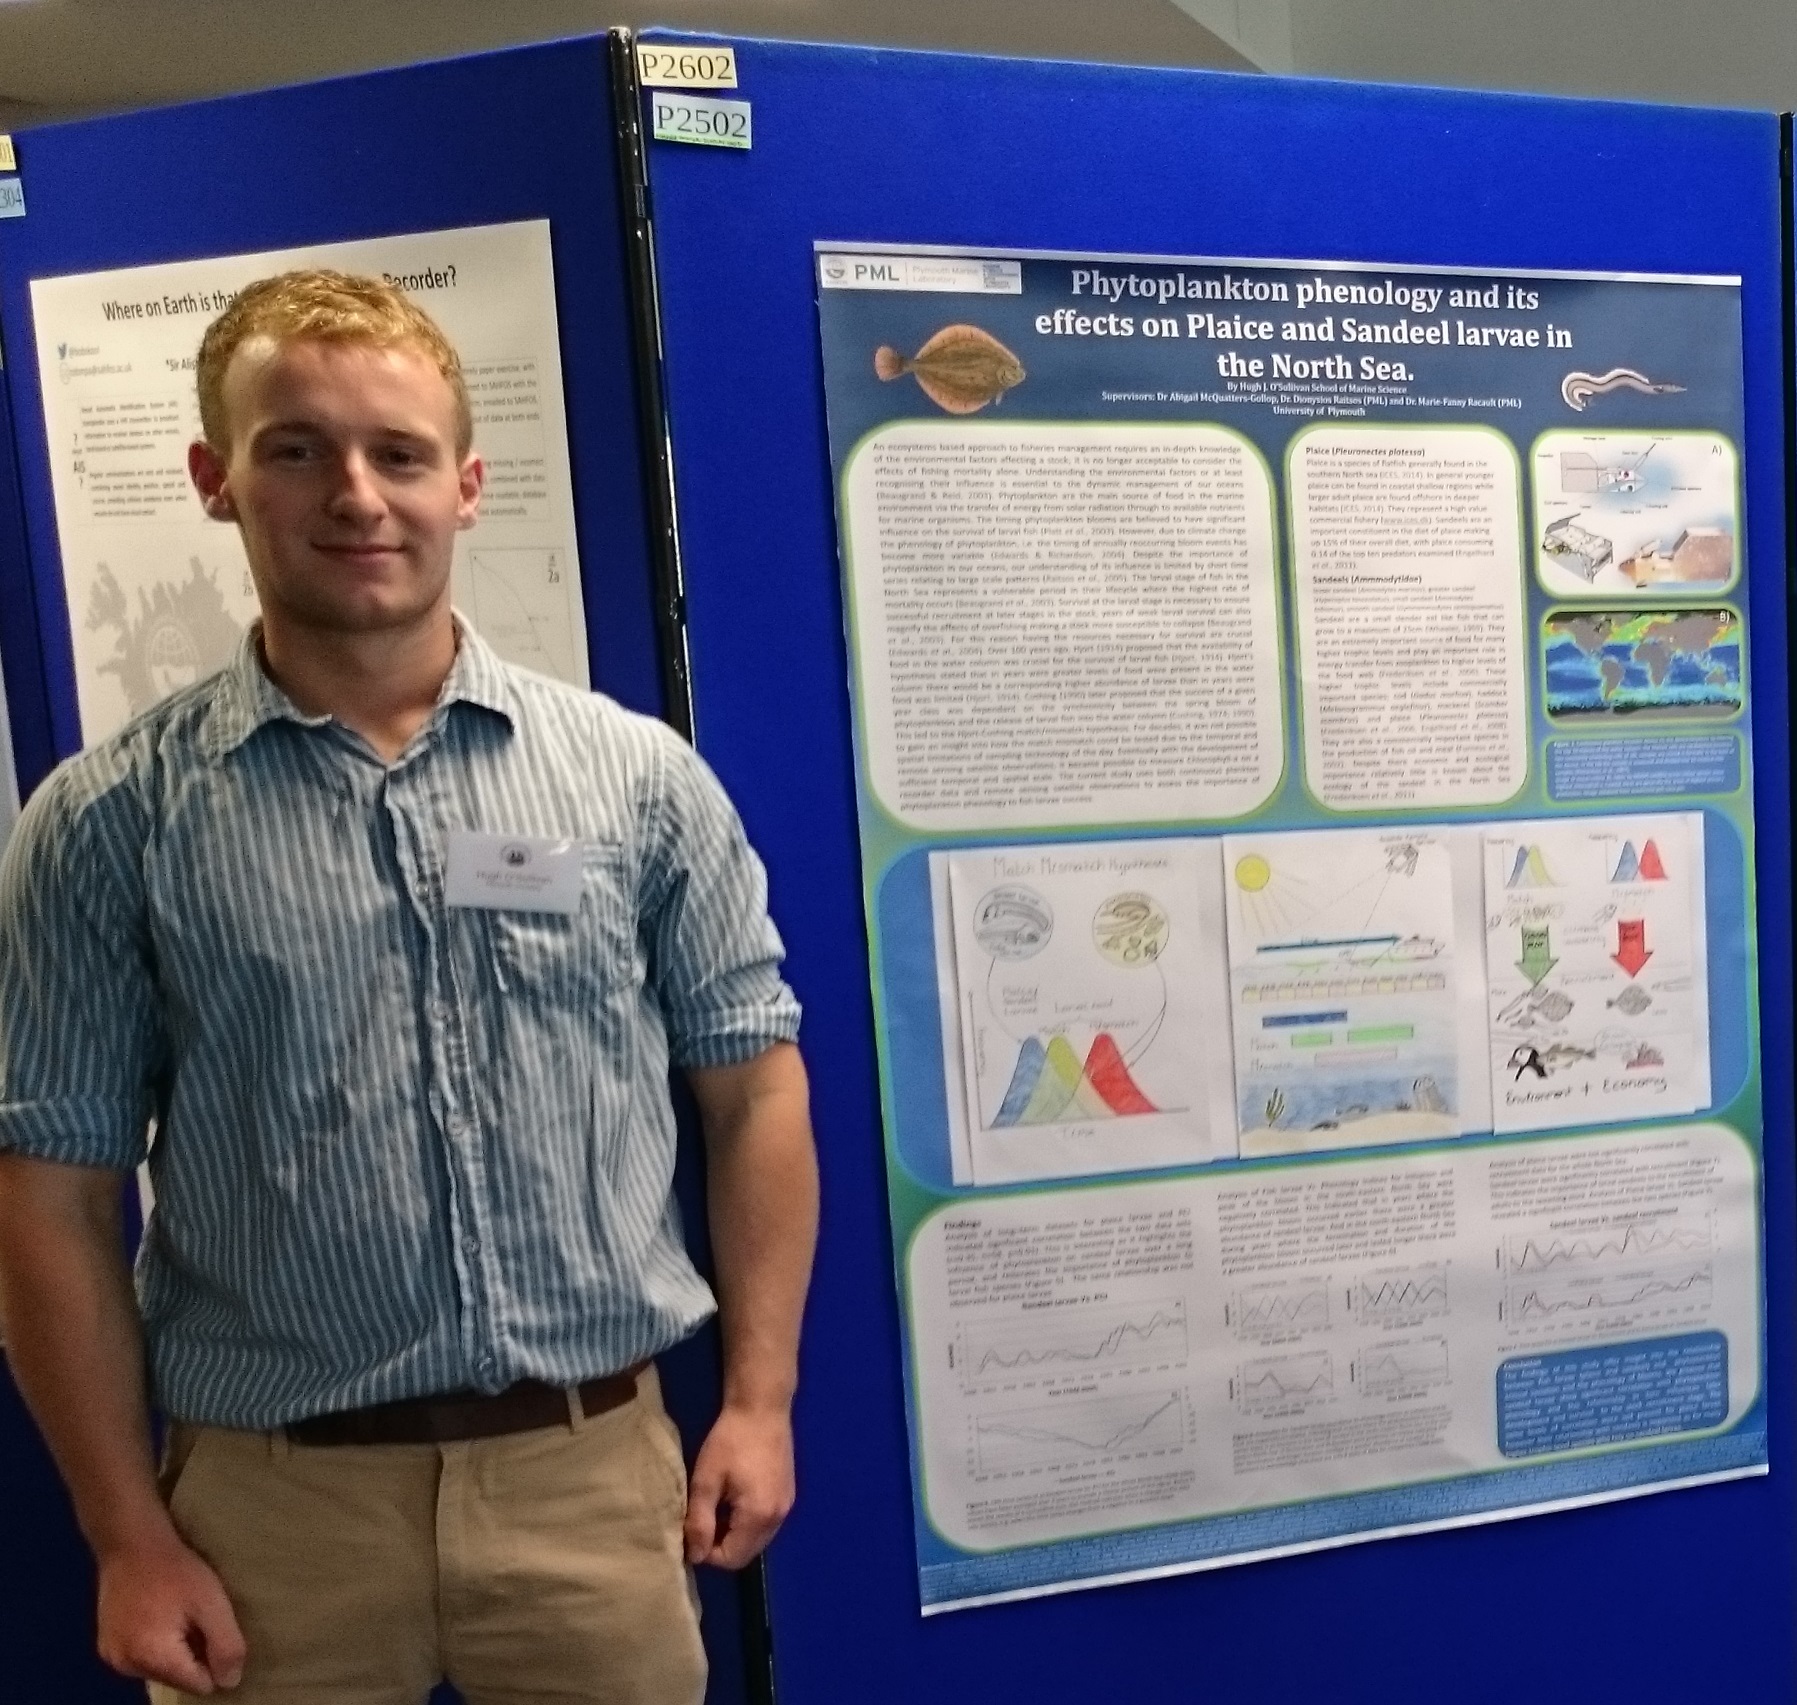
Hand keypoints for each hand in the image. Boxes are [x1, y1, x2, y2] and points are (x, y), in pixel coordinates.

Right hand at [96, 1529, 246, 1693]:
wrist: (131, 1544)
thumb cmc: (176, 1570)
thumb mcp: (212, 1602)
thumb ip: (226, 1645)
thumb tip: (230, 1682)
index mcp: (154, 1658)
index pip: (198, 1685)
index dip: (216, 1663)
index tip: (218, 1634)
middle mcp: (127, 1667)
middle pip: (177, 1679)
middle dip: (194, 1657)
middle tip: (198, 1619)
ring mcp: (113, 1658)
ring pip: (159, 1671)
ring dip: (174, 1652)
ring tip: (179, 1615)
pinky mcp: (106, 1647)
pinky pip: (141, 1659)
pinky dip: (154, 1646)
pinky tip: (160, 1615)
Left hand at [684, 1403, 795, 1568]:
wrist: (762, 1406)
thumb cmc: (730, 1440)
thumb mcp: (706, 1480)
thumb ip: (699, 1522)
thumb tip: (694, 1557)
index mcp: (758, 1517)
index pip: (731, 1559)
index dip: (706, 1553)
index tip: (691, 1530)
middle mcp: (778, 1518)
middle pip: (746, 1553)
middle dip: (721, 1546)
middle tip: (702, 1520)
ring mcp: (787, 1506)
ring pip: (757, 1540)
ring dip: (734, 1534)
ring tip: (716, 1508)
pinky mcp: (788, 1494)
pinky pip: (766, 1524)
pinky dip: (748, 1522)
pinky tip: (735, 1498)